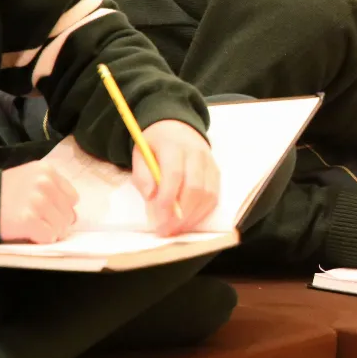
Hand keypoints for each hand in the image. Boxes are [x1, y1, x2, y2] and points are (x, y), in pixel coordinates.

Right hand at [0, 161, 79, 243]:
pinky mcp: (28, 219)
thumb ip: (51, 190)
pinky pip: (49, 237)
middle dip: (56, 223)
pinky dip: (40, 239)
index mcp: (47, 171)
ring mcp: (37, 201)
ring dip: (49, 232)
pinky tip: (28, 233)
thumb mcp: (28, 180)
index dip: (60, 208)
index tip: (47, 212)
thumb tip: (73, 216)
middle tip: (38, 223)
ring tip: (32, 228)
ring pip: (61, 227)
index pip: (72, 198)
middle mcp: (44, 183)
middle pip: (69, 214)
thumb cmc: (2, 194)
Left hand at [133, 120, 219, 236]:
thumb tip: (152, 198)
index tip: (158, 221)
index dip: (167, 200)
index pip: (174, 175)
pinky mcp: (216, 171)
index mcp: (174, 146)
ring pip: (208, 194)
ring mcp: (209, 162)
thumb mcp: (140, 154)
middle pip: (194, 188)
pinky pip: (214, 195)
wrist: (177, 126)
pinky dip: (203, 212)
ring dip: (193, 217)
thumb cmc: (155, 144)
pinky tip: (190, 221)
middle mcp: (196, 153)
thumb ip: (143, 176)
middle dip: (181, 215)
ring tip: (177, 229)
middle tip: (167, 231)